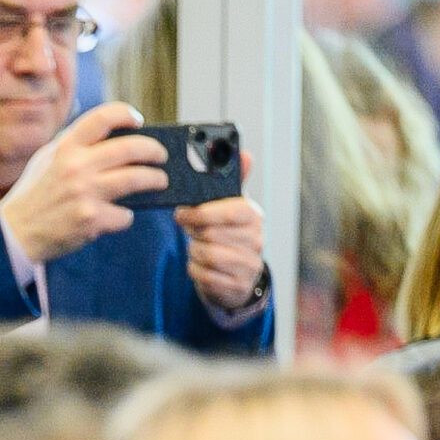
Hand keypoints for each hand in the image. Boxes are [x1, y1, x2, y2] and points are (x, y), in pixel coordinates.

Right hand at [0, 102, 168, 264]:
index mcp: (66, 148)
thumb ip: (73, 146)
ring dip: (155, 180)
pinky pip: (124, 215)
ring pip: (137, 179)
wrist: (15, 233)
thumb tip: (115, 137)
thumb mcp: (46, 160)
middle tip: (161, 156)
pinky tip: (119, 216)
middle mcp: (77, 166)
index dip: (126, 115)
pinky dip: (125, 216)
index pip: (103, 118)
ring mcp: (85, 193)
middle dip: (154, 151)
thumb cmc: (35, 195)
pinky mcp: (91, 220)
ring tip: (160, 181)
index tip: (139, 120)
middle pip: (131, 148)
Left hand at [175, 153, 267, 311]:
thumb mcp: (232, 208)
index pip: (233, 210)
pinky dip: (195, 270)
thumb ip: (234, 182)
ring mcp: (249, 265)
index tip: (182, 212)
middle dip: (194, 231)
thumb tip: (246, 153)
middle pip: (213, 233)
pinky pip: (204, 276)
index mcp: (254, 217)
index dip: (203, 212)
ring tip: (197, 246)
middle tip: (188, 229)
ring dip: (194, 251)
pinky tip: (200, 265)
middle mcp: (257, 240)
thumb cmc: (229, 236)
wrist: (237, 278)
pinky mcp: (237, 286)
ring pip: (207, 255)